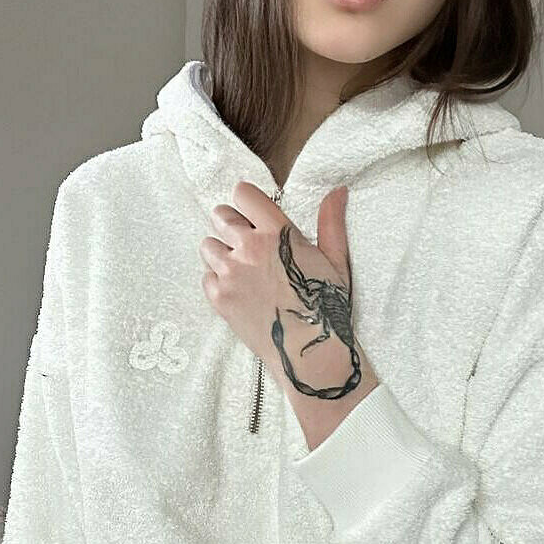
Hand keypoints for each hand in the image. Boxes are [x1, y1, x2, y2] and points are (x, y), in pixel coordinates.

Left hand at [199, 181, 365, 399]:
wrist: (309, 353)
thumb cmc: (326, 307)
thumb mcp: (335, 260)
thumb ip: (331, 221)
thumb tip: (338, 191)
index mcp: (276, 233)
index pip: (242, 194)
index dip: (247, 200)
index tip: (253, 213)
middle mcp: (248, 249)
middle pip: (220, 215)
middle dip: (232, 224)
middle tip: (248, 242)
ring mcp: (230, 274)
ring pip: (208, 245)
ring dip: (222, 251)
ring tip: (243, 268)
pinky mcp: (219, 298)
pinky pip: (206, 276)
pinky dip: (218, 280)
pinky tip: (239, 290)